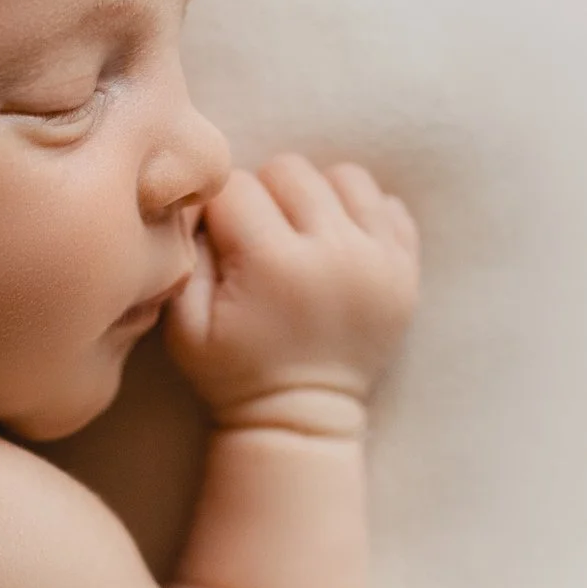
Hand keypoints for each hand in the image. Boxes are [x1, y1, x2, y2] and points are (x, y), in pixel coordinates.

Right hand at [163, 155, 418, 426]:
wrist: (302, 417)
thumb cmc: (233, 373)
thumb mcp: (181, 329)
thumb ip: (183, 259)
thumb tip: (199, 206)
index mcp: (272, 264)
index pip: (237, 185)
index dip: (220, 207)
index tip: (221, 239)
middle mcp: (332, 251)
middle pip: (290, 170)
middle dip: (266, 195)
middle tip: (261, 238)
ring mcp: (378, 257)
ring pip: (344, 177)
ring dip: (317, 197)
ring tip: (302, 236)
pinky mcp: (405, 268)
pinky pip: (387, 204)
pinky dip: (361, 214)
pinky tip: (338, 246)